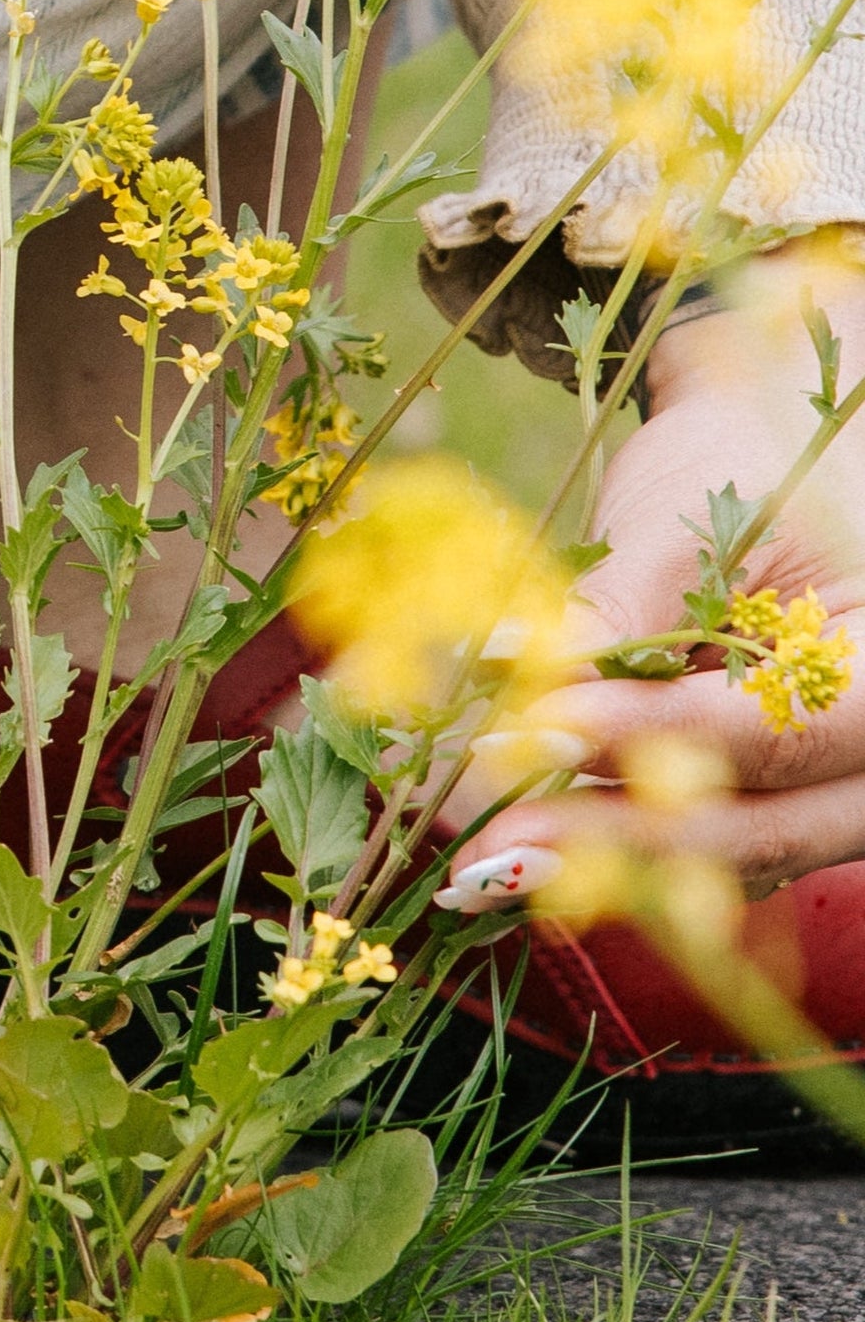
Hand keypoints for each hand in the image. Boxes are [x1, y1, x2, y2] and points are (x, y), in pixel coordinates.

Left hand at [445, 246, 864, 912]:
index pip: (772, 728)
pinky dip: (631, 856)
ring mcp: (850, 789)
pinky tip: (530, 851)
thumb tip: (513, 673)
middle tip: (494, 846)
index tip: (538, 731)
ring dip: (615, 866)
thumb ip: (619, 615)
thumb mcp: (685, 521)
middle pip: (767, 827)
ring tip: (492, 861)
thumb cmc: (742, 467)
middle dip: (623, 842)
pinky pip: (722, 849)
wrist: (778, 455)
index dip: (650, 737)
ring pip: (742, 857)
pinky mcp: (796, 803)